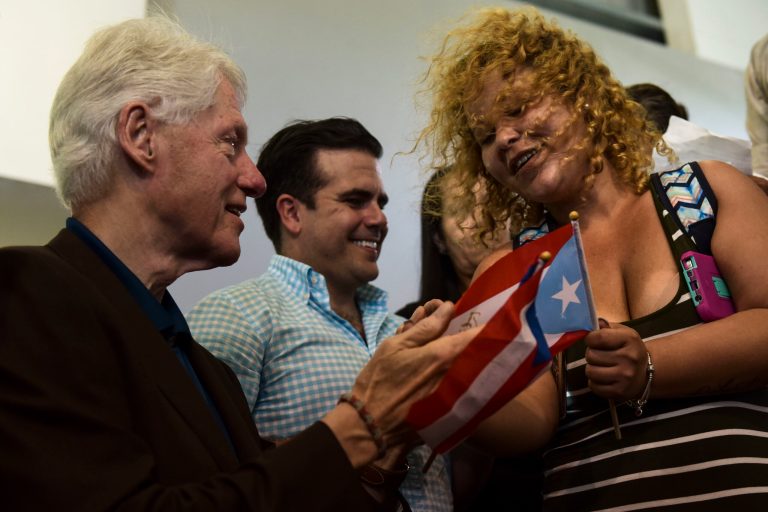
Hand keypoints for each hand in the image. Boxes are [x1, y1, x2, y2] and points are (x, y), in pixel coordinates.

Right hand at [350, 301, 478, 455]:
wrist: (372, 426)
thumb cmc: (379, 381)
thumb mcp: (395, 346)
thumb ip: (425, 327)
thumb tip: (447, 308)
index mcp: (443, 355)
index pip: (478, 333)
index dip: (485, 321)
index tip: (482, 316)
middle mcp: (456, 374)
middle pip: (476, 350)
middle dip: (470, 336)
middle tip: (454, 331)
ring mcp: (456, 394)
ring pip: (469, 366)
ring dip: (462, 354)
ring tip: (439, 352)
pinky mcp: (452, 409)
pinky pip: (463, 384)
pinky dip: (457, 374)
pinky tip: (438, 374)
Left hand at [584, 319, 647, 399]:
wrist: (646, 373)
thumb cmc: (628, 349)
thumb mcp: (623, 333)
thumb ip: (607, 327)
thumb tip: (595, 322)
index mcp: (630, 339)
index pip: (598, 337)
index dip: (590, 339)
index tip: (593, 341)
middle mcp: (629, 358)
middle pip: (591, 355)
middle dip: (591, 354)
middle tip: (600, 355)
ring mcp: (625, 377)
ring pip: (590, 371)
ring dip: (592, 368)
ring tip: (601, 366)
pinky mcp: (620, 392)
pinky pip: (593, 386)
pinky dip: (594, 382)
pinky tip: (604, 378)